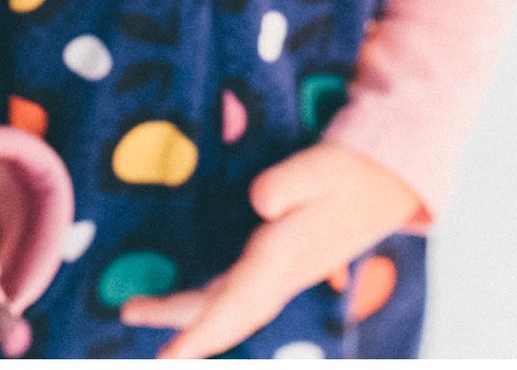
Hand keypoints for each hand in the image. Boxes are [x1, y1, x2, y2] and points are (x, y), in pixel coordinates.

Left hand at [119, 144, 421, 358]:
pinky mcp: (284, 266)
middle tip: (130, 315)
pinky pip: (241, 297)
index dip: (203, 331)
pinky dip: (210, 306)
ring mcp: (284, 275)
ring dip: (187, 314)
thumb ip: (293, 180)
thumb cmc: (350, 172)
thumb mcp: (324, 166)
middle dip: (181, 324)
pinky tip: (187, 303)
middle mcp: (283, 275)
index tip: (171, 356)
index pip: (239, 301)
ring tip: (140, 309)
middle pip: (226, 311)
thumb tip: (260, 199)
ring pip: (231, 306)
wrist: (386, 185)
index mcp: (287, 255)